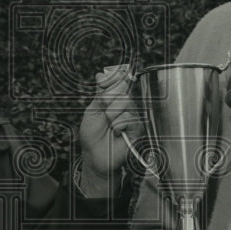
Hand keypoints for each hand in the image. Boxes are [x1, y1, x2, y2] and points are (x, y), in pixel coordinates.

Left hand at [77, 65, 143, 195]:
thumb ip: (100, 93)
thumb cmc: (92, 135)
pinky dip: (119, 125)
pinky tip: (117, 133)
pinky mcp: (138, 128)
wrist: (95, 155)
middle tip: (103, 114)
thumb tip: (101, 74)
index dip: (112, 79)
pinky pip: (130, 118)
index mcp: (114, 98)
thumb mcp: (92, 110)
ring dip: (112, 115)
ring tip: (109, 126)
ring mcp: (133, 115)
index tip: (102, 83)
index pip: (119, 79)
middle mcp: (126, 105)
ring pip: (126, 102)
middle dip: (107, 100)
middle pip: (122, 88)